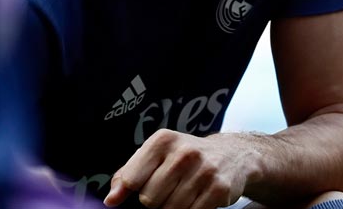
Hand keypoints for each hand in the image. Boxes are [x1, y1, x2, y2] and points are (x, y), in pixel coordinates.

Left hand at [103, 129, 259, 208]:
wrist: (231, 155)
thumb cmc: (184, 156)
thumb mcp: (155, 154)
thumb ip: (128, 174)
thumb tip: (111, 200)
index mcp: (162, 141)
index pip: (132, 179)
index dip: (129, 191)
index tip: (133, 192)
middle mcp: (183, 153)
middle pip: (149, 199)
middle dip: (154, 200)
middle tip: (167, 189)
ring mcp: (203, 171)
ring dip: (172, 207)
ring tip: (182, 192)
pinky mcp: (219, 189)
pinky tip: (196, 199)